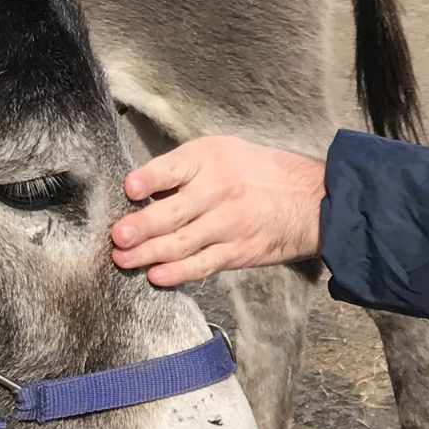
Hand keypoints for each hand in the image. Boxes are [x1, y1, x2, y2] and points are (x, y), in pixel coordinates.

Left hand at [110, 137, 324, 286]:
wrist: (310, 200)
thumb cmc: (261, 173)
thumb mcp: (224, 152)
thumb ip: (184, 169)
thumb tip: (141, 191)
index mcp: (210, 160)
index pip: (173, 169)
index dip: (149, 179)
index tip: (129, 189)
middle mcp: (219, 191)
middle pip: (173, 212)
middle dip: (141, 226)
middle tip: (117, 236)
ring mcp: (228, 225)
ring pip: (182, 243)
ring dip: (149, 253)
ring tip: (124, 259)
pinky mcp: (236, 252)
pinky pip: (202, 265)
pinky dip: (178, 273)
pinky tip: (157, 276)